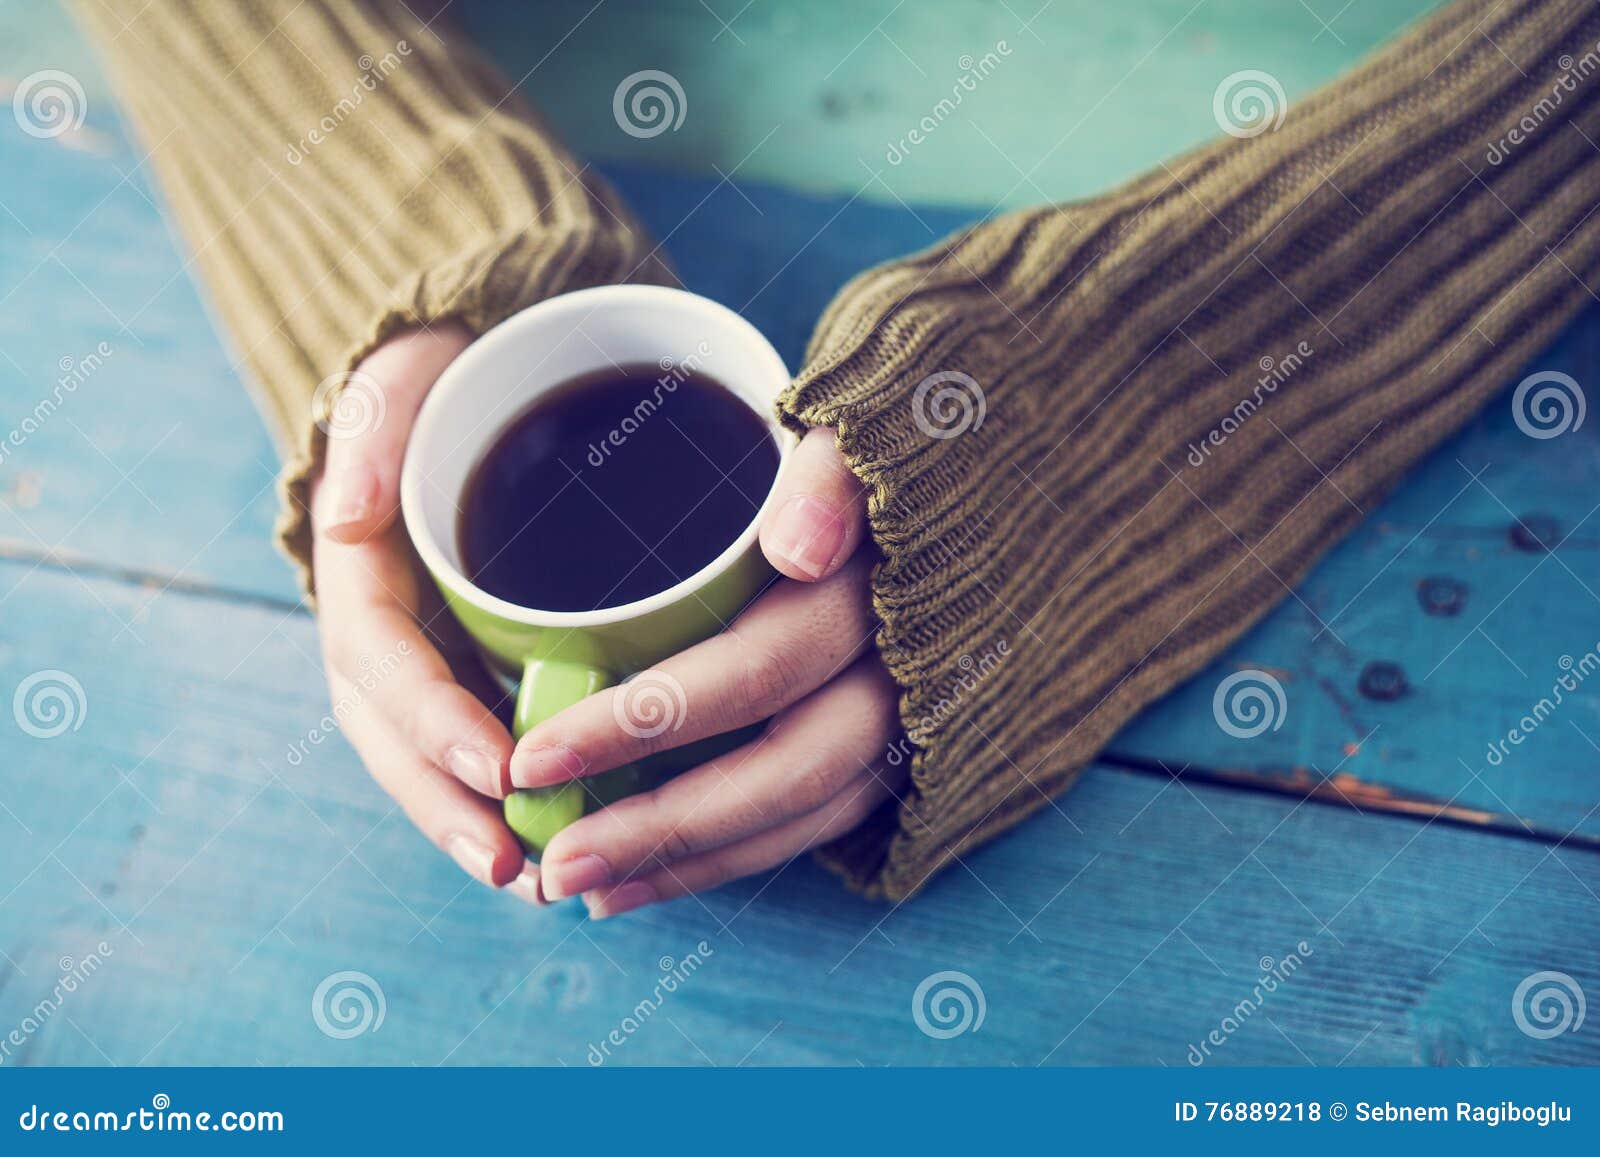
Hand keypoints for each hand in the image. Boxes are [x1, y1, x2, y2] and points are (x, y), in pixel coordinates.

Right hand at [308, 324, 540, 904]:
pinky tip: (560, 834)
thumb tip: (348, 518)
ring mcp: (422, 652)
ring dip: (473, 824)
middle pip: (395, 737)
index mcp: (363, 571)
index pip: (381, 662)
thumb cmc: (446, 375)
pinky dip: (504, 794)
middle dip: (448, 808)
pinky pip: (473, 739)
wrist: (476, 382)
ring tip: (536, 882)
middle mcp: (382, 627)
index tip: (501, 769)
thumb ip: (376, 424)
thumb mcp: (406, 373)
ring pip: (430, 757)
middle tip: (515, 868)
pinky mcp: (466, 663)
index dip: (433, 721)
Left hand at [509, 427, 905, 917]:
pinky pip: (817, 821)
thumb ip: (828, 474)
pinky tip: (644, 879)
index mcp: (884, 588)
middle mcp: (908, 667)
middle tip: (555, 858)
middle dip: (663, 822)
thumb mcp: (859, 433)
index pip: (760, 667)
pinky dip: (730, 856)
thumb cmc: (877, 452)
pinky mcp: (904, 748)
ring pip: (803, 811)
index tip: (536, 755)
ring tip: (580, 885)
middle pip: (788, 765)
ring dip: (691, 860)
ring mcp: (915, 717)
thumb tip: (797, 547)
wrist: (988, 483)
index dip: (648, 719)